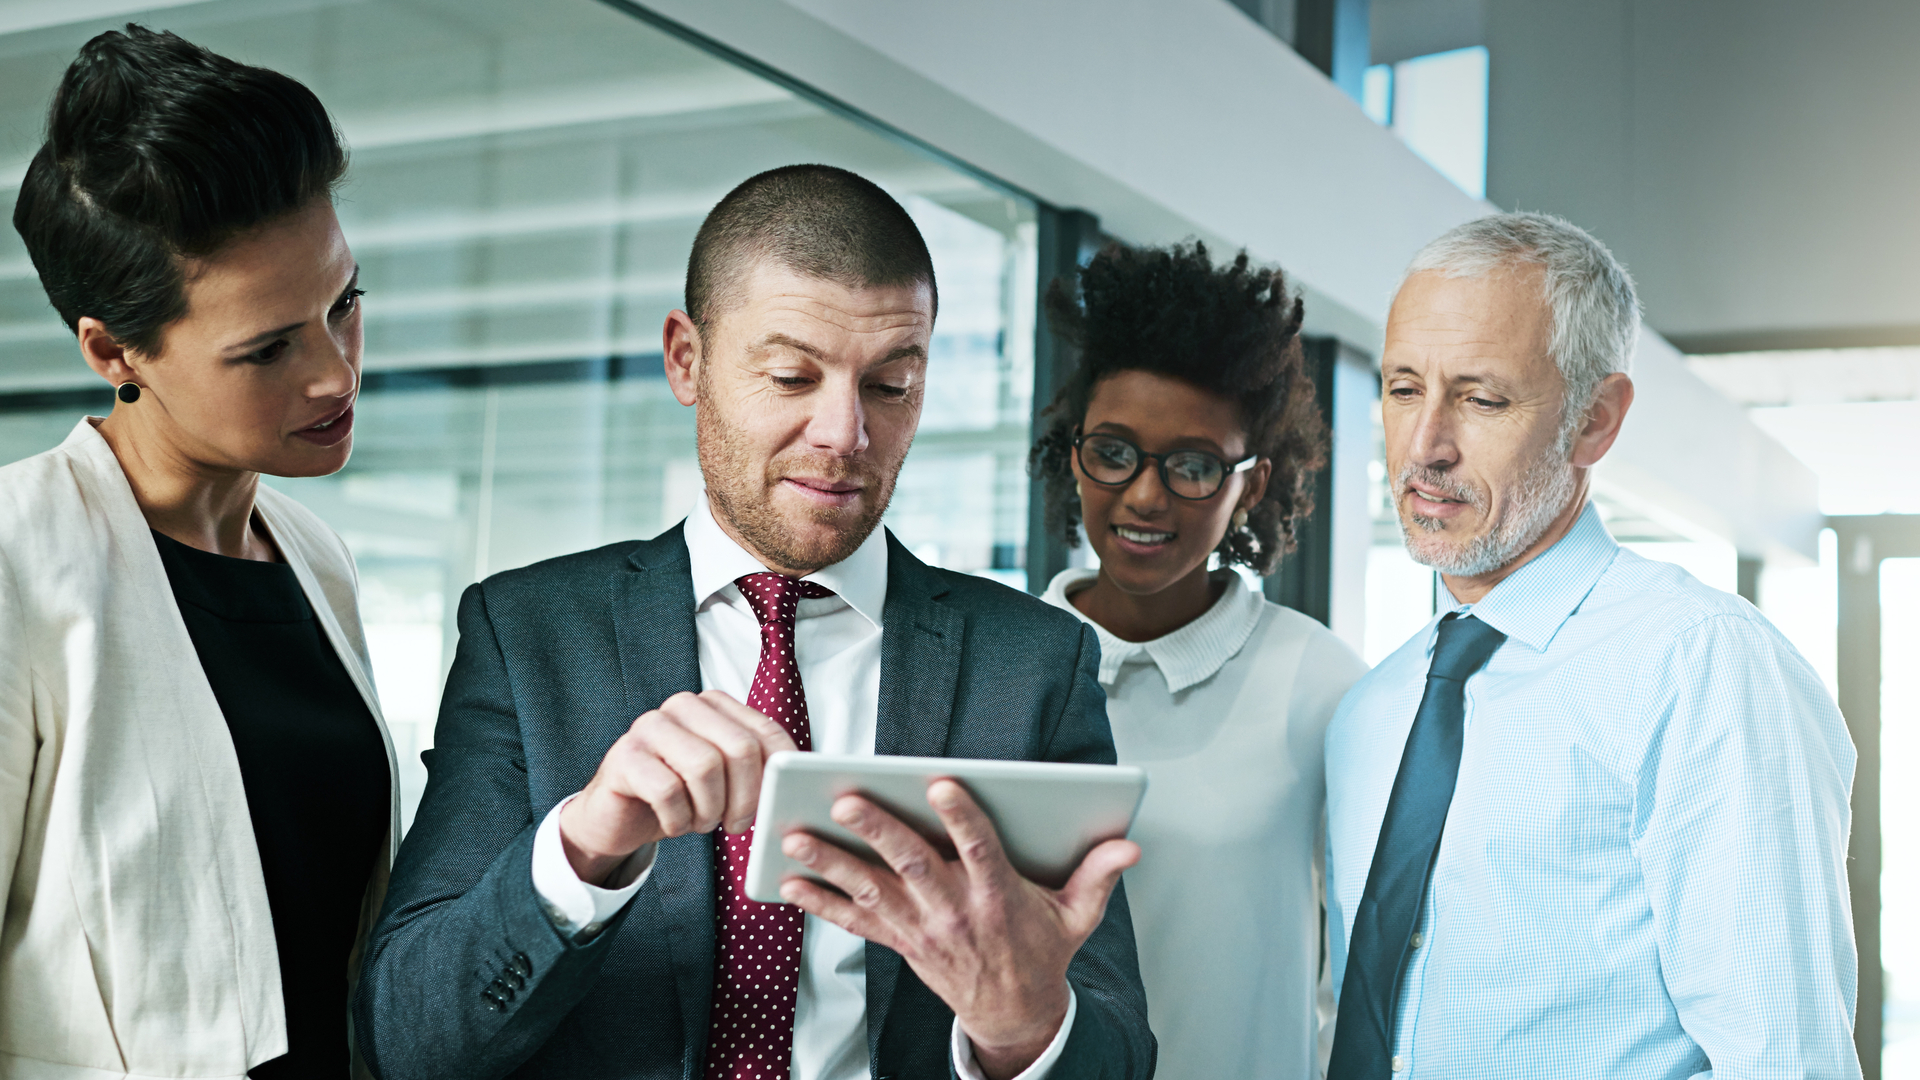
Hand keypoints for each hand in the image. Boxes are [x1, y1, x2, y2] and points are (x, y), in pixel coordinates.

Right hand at [559, 691, 794, 884]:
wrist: (619, 817)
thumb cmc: (680, 797)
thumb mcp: (724, 781)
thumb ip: (755, 771)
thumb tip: (795, 786)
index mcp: (714, 705)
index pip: (766, 732)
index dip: (778, 775)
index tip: (772, 805)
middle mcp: (683, 706)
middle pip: (740, 748)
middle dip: (746, 797)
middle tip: (735, 825)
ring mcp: (650, 727)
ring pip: (705, 767)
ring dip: (710, 810)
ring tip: (701, 822)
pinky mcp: (624, 756)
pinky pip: (668, 791)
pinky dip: (679, 820)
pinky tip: (675, 824)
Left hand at [778, 779, 1139, 1079]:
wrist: (1013, 1013)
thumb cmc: (1040, 951)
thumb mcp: (1077, 916)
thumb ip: (1098, 875)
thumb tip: (1129, 846)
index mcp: (999, 896)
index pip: (979, 849)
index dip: (961, 817)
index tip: (941, 783)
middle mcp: (955, 912)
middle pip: (913, 864)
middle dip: (878, 830)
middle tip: (846, 799)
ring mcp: (922, 929)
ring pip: (873, 891)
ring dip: (832, 863)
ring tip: (796, 835)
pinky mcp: (899, 942)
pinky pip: (853, 922)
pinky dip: (819, 902)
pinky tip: (787, 881)